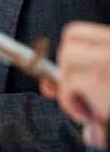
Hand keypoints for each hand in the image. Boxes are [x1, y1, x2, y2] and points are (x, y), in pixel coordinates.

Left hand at [42, 22, 109, 146]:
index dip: (65, 53)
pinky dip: (71, 104)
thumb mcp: (105, 86)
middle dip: (64, 72)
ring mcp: (108, 58)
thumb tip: (48, 86)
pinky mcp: (100, 77)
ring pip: (66, 61)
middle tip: (79, 94)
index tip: (65, 74)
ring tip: (88, 108)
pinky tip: (94, 118)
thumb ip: (81, 83)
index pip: (76, 34)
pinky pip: (68, 85)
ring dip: (68, 88)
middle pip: (67, 45)